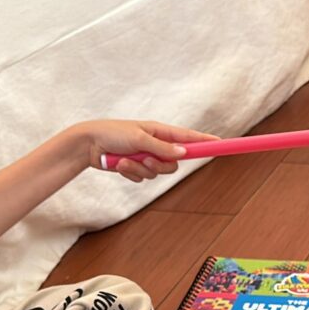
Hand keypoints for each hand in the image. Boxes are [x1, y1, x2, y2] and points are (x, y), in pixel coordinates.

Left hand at [81, 120, 217, 181]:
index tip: (220, 144)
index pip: (188, 137)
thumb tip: (184, 152)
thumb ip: (161, 147)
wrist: (88, 144)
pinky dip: (131, 173)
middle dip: (160, 165)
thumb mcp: (139, 138)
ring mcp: (146, 157)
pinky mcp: (136, 168)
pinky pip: (143, 178)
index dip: (205, 141)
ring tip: (125, 160)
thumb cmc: (113, 134)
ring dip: (141, 169)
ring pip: (157, 173)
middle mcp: (156, 144)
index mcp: (160, 131)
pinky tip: (119, 164)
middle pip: (174, 162)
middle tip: (147, 159)